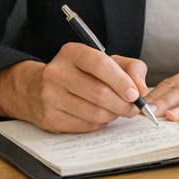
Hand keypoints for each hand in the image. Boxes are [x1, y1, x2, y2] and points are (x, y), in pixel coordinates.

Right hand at [0, 43, 148, 132]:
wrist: (37, 89)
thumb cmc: (80, 73)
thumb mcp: (105, 61)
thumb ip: (130, 68)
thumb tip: (141, 88)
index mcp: (72, 53)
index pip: (100, 64)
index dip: (121, 81)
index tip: (135, 93)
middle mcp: (57, 73)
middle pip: (99, 93)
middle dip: (123, 104)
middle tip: (135, 107)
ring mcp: (50, 97)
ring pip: (94, 112)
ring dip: (114, 115)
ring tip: (119, 111)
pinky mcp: (49, 118)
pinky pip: (85, 125)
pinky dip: (100, 123)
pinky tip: (101, 116)